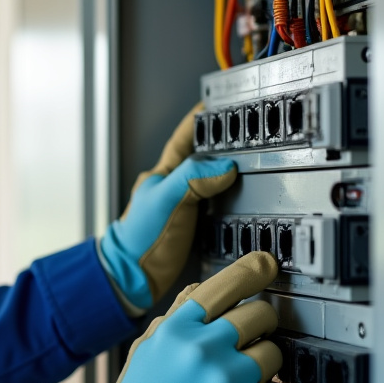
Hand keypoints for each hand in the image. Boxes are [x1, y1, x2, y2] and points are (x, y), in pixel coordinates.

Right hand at [88, 251, 287, 382]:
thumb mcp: (145, 352)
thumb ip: (175, 318)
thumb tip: (202, 288)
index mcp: (177, 331)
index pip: (224, 285)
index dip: (252, 271)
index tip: (267, 265)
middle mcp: (204, 350)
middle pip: (261, 315)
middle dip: (262, 325)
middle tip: (251, 342)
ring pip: (275, 354)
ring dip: (263, 368)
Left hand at [99, 103, 236, 313]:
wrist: (132, 279)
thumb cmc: (139, 240)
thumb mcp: (167, 201)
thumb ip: (193, 179)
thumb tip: (225, 166)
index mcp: (162, 174)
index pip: (185, 137)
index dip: (201, 119)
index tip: (220, 103)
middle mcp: (173, 188)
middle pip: (202, 158)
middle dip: (223, 144)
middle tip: (246, 133)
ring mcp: (184, 208)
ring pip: (211, 182)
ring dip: (230, 172)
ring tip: (251, 162)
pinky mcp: (193, 230)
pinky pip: (217, 207)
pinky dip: (231, 200)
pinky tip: (243, 201)